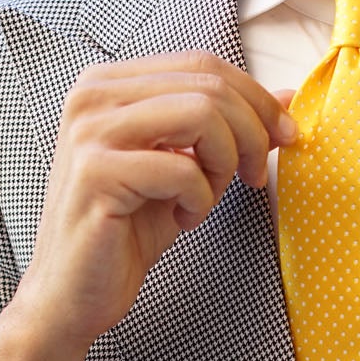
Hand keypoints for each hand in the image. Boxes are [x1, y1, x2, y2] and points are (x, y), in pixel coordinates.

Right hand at [0, 52, 297, 360]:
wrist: (72, 296)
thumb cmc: (126, 234)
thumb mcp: (185, 172)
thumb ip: (225, 129)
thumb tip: (287, 95)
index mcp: (109, 83)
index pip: (203, 63)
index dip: (256, 99)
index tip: (284, 138)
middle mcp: (92, 95)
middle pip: (208, 84)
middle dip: (251, 133)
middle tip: (252, 177)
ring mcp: (90, 131)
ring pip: (201, 114)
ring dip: (225, 163)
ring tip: (207, 199)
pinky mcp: (96, 173)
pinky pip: (182, 169)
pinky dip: (199, 201)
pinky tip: (182, 221)